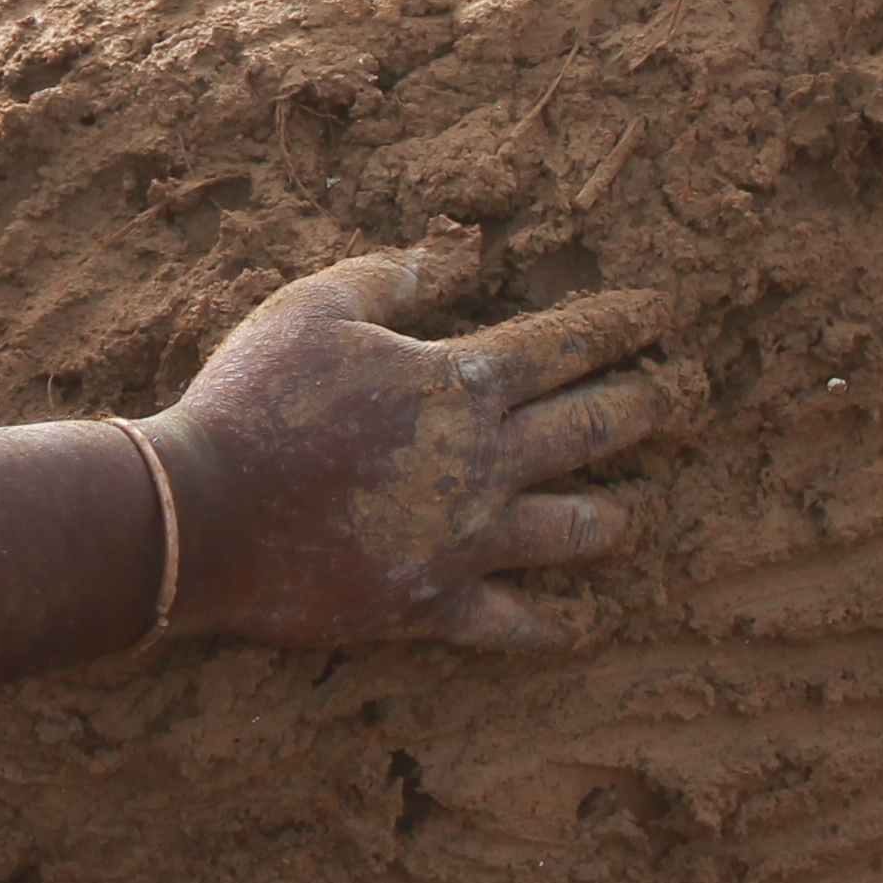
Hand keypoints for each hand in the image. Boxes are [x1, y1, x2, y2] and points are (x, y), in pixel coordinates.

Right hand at [148, 252, 678, 648]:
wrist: (206, 512)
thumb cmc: (254, 399)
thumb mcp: (310, 310)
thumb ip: (381, 279)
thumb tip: (435, 259)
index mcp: (457, 383)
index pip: (562, 345)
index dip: (616, 324)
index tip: (658, 311)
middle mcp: (482, 462)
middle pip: (589, 430)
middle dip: (640, 408)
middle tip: (676, 399)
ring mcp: (467, 538)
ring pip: (573, 529)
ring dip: (610, 517)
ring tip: (632, 514)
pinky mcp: (435, 601)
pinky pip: (513, 621)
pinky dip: (551, 623)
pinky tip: (578, 623)